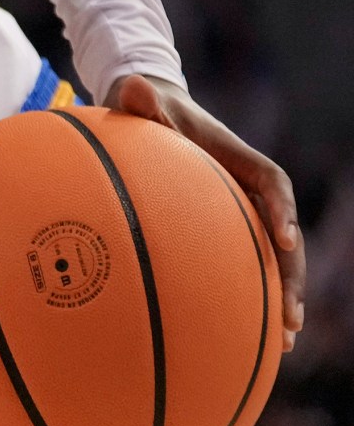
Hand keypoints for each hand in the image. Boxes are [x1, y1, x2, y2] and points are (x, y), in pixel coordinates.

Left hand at [108, 75, 304, 347]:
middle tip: (292, 314)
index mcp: (236, 157)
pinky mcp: (223, 228)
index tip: (286, 240)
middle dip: (291, 274)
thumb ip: (141, 99)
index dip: (281, 209)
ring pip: (271, 258)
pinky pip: (244, 264)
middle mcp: (246, 188)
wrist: (150, 112)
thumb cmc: (148, 110)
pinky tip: (254, 335)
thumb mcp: (142, 101)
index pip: (271, 181)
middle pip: (281, 233)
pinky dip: (251, 296)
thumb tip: (132, 87)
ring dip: (282, 296)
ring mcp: (238, 211)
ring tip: (288, 339)